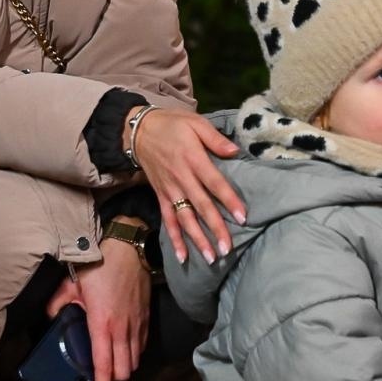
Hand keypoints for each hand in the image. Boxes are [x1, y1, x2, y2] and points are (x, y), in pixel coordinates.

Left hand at [46, 239, 150, 380]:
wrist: (129, 248)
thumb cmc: (99, 265)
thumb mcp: (71, 283)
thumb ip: (57, 303)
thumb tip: (51, 316)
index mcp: (101, 324)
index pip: (104, 366)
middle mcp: (122, 329)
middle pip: (123, 371)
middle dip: (113, 380)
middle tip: (101, 376)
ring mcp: (137, 325)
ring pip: (134, 361)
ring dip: (123, 367)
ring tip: (112, 363)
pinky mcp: (146, 318)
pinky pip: (142, 346)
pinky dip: (134, 353)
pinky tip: (124, 346)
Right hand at [128, 107, 245, 265]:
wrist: (139, 130)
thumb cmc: (173, 125)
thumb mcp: (196, 123)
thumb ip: (216, 139)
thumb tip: (235, 152)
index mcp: (193, 159)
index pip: (214, 183)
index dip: (228, 200)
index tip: (242, 217)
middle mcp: (181, 178)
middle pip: (201, 207)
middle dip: (215, 229)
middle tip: (228, 249)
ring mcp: (170, 190)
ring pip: (185, 219)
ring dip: (198, 239)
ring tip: (211, 258)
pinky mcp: (161, 196)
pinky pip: (168, 220)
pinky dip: (175, 239)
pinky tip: (183, 257)